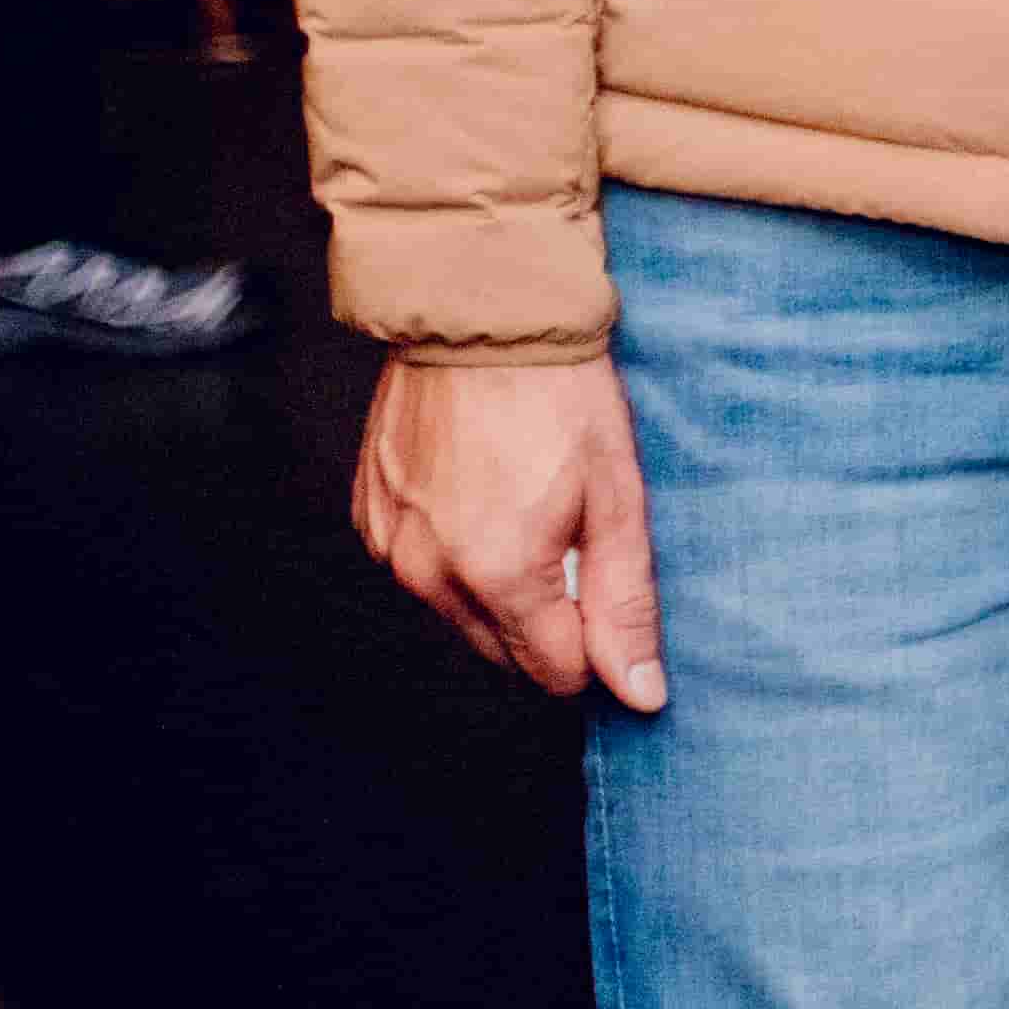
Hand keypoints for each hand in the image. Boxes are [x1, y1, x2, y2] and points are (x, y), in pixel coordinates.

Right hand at [356, 357, 667, 711]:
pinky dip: (457, 554)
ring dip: (501, 590)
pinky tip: (488, 498)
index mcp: (497, 576)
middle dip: (549, 623)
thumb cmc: (561, 396)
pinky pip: (420, 569)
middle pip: (503, 653)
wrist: (482, 316)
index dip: (594, 646)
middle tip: (579, 547)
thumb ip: (625, 602)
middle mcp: (429, 574)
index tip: (612, 596)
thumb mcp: (619, 496)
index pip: (553, 673)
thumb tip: (638, 692)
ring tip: (534, 511)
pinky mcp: (369, 516)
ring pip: (459, 615)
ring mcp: (390, 546)